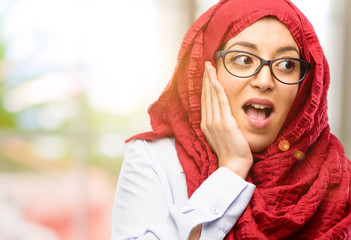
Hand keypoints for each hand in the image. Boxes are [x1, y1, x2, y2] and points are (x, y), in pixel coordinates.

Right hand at [201, 61, 252, 178]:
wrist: (233, 164)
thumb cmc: (230, 151)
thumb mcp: (220, 136)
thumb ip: (219, 123)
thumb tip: (221, 115)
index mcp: (206, 123)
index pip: (205, 100)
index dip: (205, 85)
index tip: (206, 74)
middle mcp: (208, 120)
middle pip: (206, 95)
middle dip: (206, 78)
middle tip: (206, 64)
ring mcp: (215, 121)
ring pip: (211, 96)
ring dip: (210, 79)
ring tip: (210, 67)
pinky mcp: (225, 122)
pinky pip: (220, 102)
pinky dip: (217, 90)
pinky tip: (215, 80)